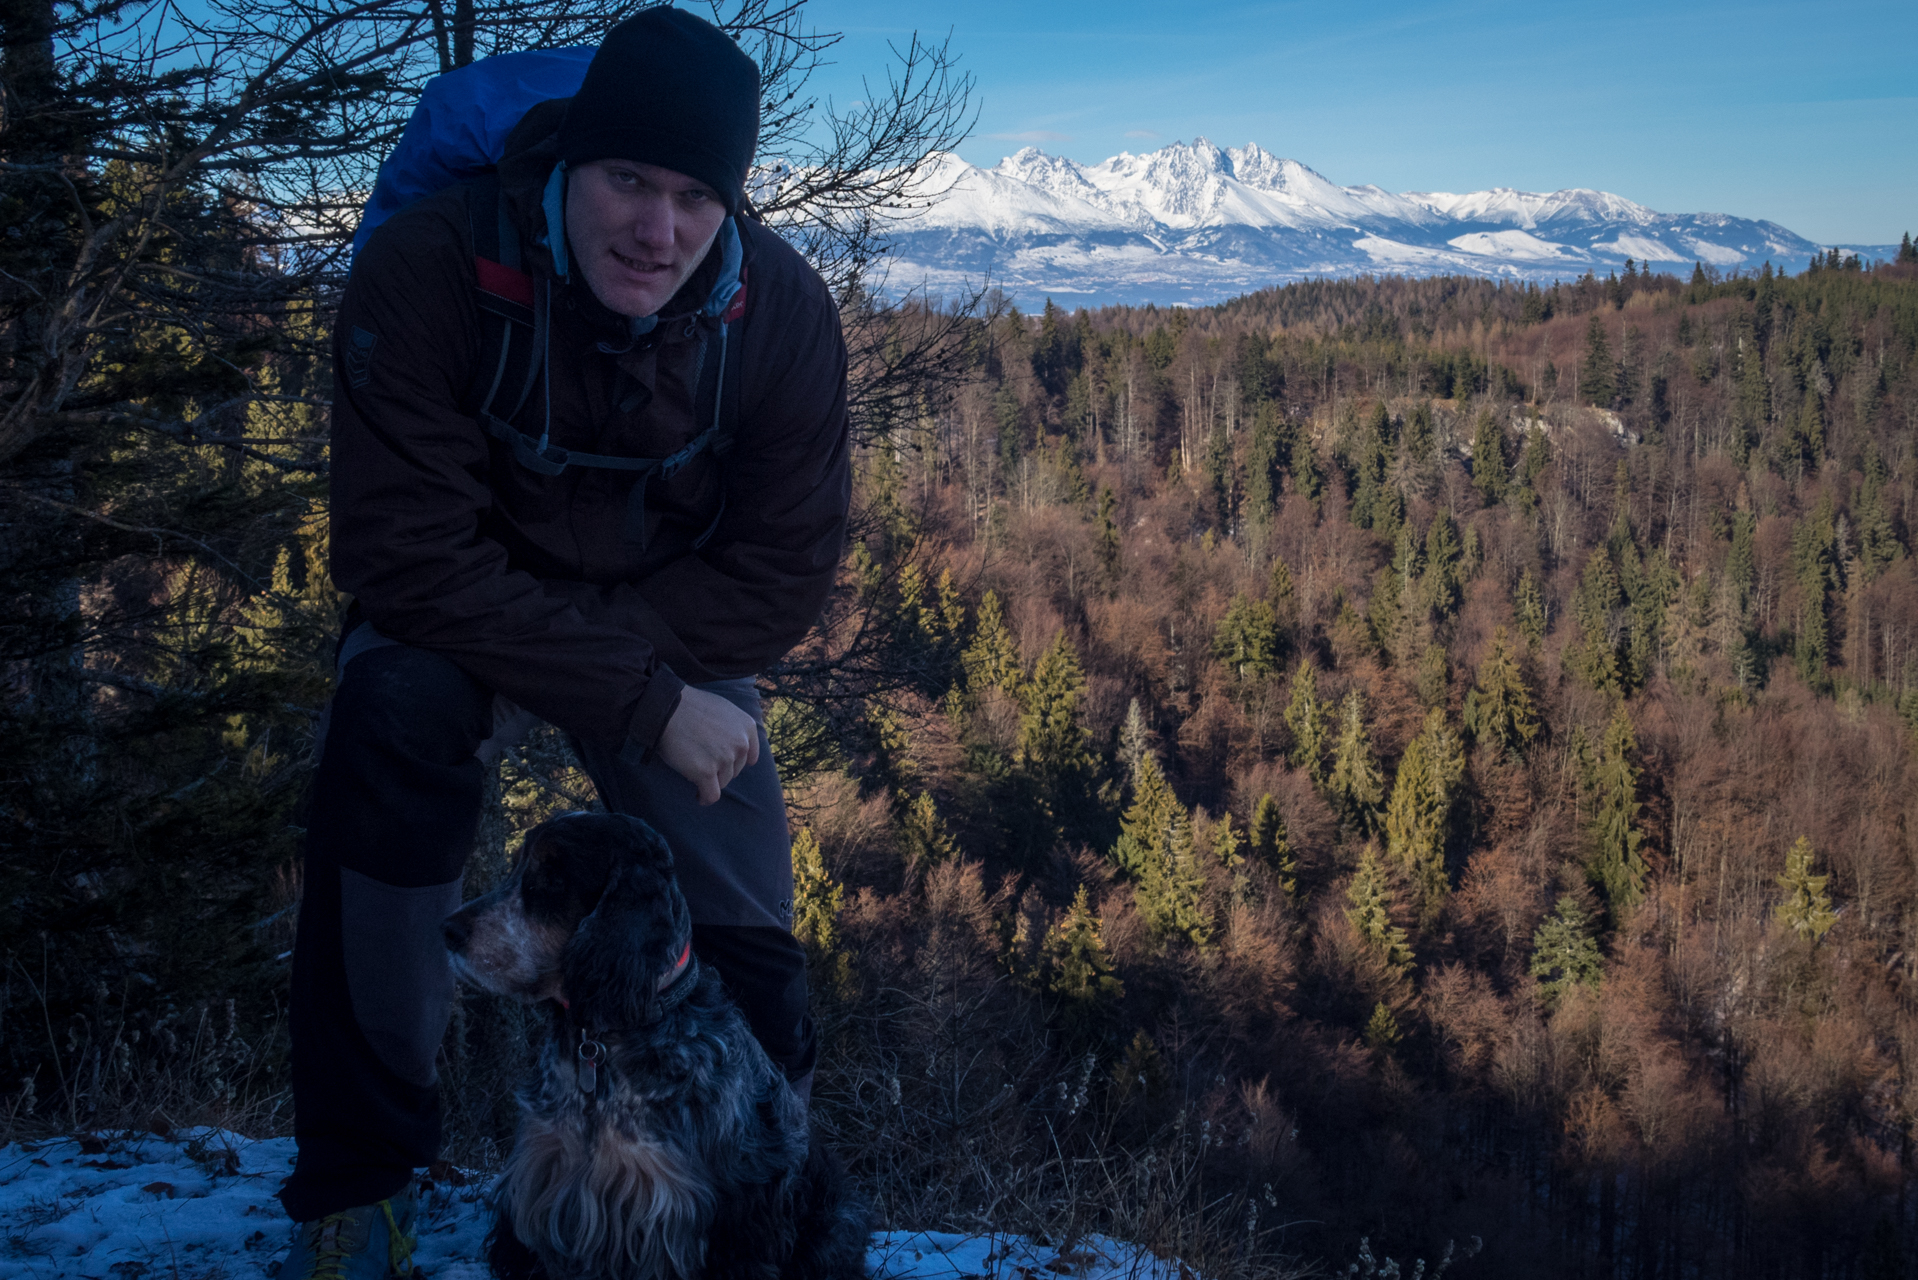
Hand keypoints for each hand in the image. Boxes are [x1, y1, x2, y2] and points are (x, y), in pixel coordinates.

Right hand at [655, 687, 760, 804]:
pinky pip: (711, 795)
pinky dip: (704, 798)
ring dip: (709, 781)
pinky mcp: (706, 772)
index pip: (750, 756)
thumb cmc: (690, 706)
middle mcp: (740, 743)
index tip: (721, 762)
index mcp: (747, 726)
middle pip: (735, 770)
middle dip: (719, 769)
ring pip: (722, 782)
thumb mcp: (724, 709)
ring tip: (693, 771)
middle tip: (701, 761)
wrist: (667, 708)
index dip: (734, 761)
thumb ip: (735, 728)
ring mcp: (724, 758)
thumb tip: (737, 748)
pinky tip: (698, 797)